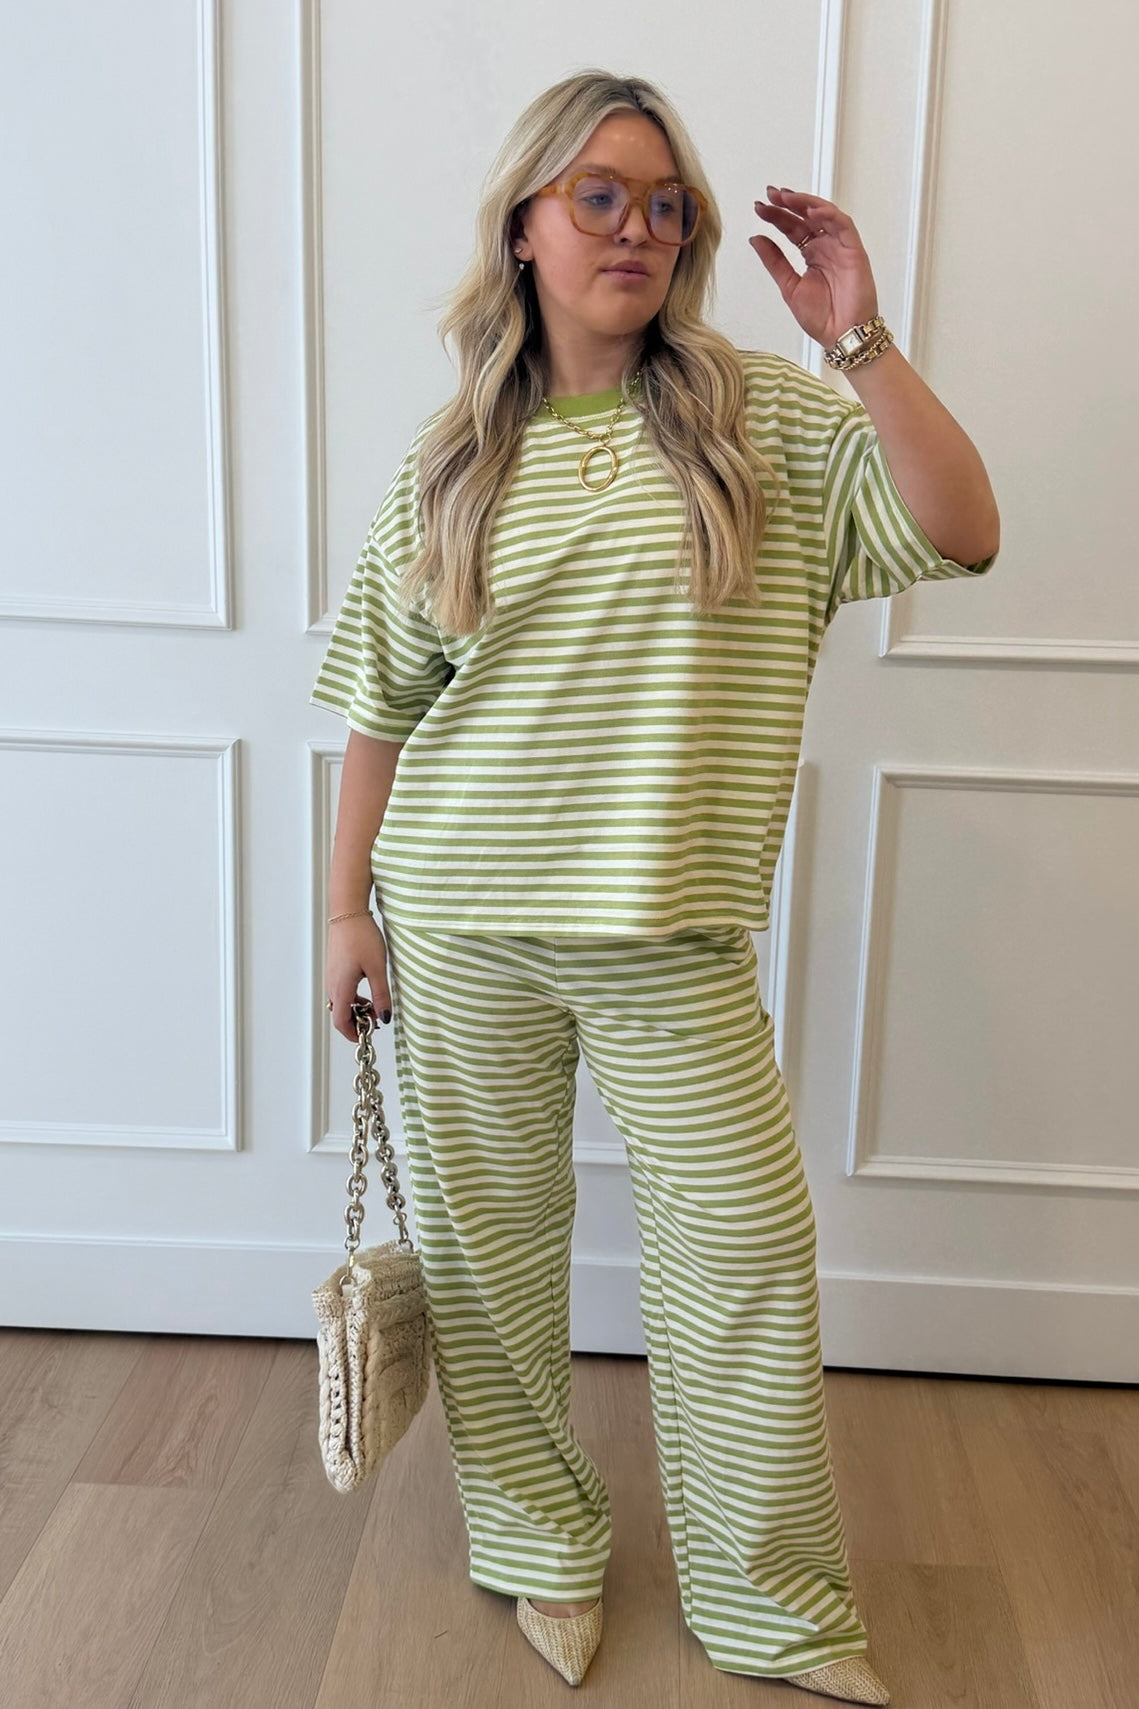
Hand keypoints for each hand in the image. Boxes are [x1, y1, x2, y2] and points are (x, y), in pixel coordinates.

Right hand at [325, 915, 391, 1042]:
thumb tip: (384, 1018)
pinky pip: (340, 991)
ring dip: (354, 1009)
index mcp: (341, 988)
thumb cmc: (361, 937)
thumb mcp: (377, 968)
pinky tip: (367, 990)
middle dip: (356, 1022)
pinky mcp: (335, 968)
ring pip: (340, 1002)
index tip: (367, 1036)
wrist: (348, 912)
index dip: (352, 1034)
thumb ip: (381, 995)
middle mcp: (332, 984)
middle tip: (375, 1020)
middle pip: (339, 1014)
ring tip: (374, 1005)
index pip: (340, 1022)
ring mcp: (331, 976)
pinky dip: (352, 997)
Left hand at [749, 185, 878, 350]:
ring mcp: (840, 246)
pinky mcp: (854, 250)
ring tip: (786, 197)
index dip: (776, 216)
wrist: (840, 335)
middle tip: (769, 194)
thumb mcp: (789, 286)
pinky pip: (843, 225)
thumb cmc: (821, 317)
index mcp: (810, 254)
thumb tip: (756, 239)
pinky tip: (811, 211)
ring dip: (806, 203)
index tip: (759, 208)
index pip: (792, 228)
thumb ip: (774, 261)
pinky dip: (828, 215)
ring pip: (825, 215)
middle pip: (805, 218)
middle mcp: (825, 246)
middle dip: (788, 204)